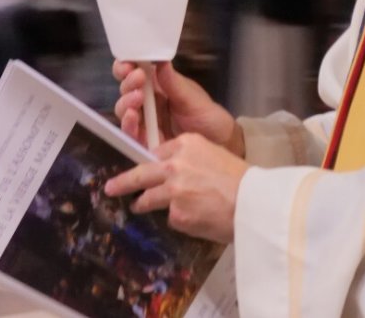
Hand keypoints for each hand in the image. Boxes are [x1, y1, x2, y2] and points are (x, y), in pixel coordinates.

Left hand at [104, 133, 247, 243]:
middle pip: (140, 173)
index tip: (141, 170)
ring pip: (148, 198)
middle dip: (122, 181)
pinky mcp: (176, 214)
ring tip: (137, 207)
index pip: (156, 153)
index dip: (149, 163)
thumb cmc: (240, 179)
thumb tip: (171, 172)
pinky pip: (170, 218)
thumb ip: (188, 158)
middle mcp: (174, 164)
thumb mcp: (212, 154)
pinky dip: (178, 220)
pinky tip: (193, 220)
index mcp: (185, 144)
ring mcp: (172, 190)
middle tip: (110, 187)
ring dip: (142, 203)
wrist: (255, 203)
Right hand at [112, 60, 243, 155]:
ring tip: (136, 99)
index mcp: (157, 85)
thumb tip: (160, 61)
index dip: (126, 66)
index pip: (134, 71)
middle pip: (125, 90)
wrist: (220, 144)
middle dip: (128, 83)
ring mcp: (145, 122)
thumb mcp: (192, 98)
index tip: (128, 64)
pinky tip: (133, 117)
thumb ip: (173, 83)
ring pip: (124, 111)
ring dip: (126, 103)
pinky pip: (131, 134)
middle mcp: (147, 102)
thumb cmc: (208, 117)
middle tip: (137, 78)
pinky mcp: (146, 142)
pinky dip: (128, 125)